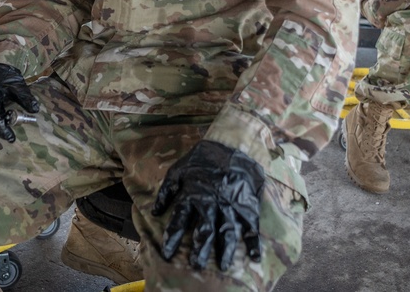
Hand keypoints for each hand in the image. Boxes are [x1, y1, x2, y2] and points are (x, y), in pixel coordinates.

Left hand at [151, 140, 264, 270]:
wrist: (231, 142)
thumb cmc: (202, 157)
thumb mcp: (178, 169)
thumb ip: (166, 191)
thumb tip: (154, 211)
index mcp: (193, 194)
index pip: (179, 221)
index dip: (172, 239)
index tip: (166, 255)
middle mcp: (212, 201)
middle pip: (205, 231)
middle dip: (200, 250)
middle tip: (196, 266)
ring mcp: (231, 202)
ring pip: (227, 231)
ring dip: (225, 250)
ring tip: (222, 266)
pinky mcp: (247, 202)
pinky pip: (251, 224)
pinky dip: (254, 241)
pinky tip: (254, 257)